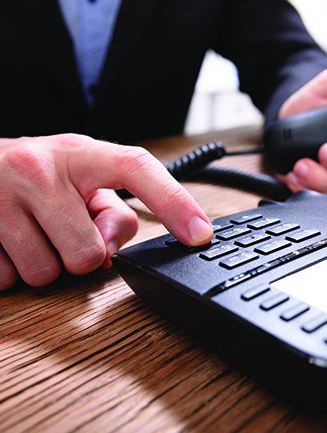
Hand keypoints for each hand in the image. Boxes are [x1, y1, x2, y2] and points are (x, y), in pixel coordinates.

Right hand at [0, 134, 212, 290]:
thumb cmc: (37, 174)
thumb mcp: (82, 178)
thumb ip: (112, 210)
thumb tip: (111, 250)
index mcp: (78, 152)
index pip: (137, 168)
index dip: (174, 202)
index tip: (200, 233)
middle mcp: (38, 168)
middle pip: (89, 254)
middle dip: (82, 255)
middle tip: (65, 231)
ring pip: (47, 274)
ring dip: (47, 265)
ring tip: (35, 233)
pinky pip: (8, 279)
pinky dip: (13, 271)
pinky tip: (8, 242)